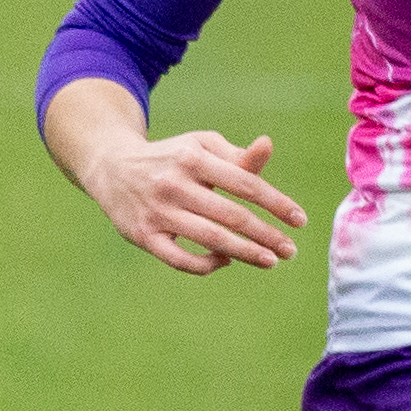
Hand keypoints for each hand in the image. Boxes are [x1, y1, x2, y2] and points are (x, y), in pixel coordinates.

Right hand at [82, 124, 307, 273]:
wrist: (111, 168)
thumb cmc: (170, 158)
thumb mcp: (200, 147)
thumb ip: (236, 155)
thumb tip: (267, 146)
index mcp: (193, 158)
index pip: (245, 184)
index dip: (276, 204)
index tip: (299, 221)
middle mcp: (175, 185)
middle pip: (231, 215)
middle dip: (266, 235)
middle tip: (290, 250)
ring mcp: (157, 212)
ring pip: (210, 238)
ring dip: (245, 252)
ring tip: (271, 261)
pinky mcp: (143, 235)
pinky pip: (179, 259)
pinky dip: (206, 264)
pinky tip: (226, 261)